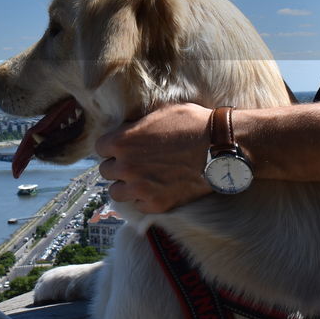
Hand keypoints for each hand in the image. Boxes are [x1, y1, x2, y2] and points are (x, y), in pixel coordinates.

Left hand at [95, 102, 211, 213]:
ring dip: (125, 185)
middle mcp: (126, 166)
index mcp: (122, 141)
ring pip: (116, 192)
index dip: (113, 146)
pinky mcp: (156, 204)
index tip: (124, 147)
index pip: (100, 147)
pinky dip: (144, 199)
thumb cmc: (192, 124)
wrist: (219, 147)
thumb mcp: (159, 113)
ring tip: (140, 179)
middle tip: (134, 163)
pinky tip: (155, 189)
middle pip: (106, 170)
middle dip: (118, 165)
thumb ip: (137, 125)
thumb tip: (128, 129)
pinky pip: (138, 205)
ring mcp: (140, 187)